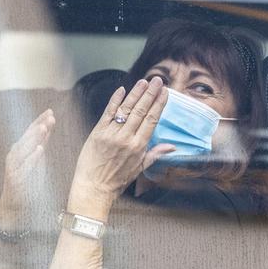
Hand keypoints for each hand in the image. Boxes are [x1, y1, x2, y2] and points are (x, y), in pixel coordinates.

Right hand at [0, 109, 55, 228]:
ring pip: (24, 149)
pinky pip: (25, 166)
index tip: (50, 111)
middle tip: (49, 116)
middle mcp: (15, 156)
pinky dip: (32, 157)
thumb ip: (40, 143)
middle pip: (27, 138)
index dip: (39, 121)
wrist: (15, 205)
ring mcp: (14, 167)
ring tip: (44, 127)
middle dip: (38, 125)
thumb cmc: (27, 181)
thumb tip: (47, 126)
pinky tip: (39, 149)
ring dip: (34, 137)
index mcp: (21, 150)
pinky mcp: (16, 179)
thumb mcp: (36, 158)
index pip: (30, 132)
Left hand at [68, 78, 173, 220]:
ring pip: (126, 109)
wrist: (94, 187)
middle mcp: (126, 138)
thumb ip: (156, 154)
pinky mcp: (98, 132)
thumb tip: (172, 147)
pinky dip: (115, 100)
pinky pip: (108, 113)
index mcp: (139, 146)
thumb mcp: (140, 168)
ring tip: (144, 82)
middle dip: (150, 94)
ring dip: (136, 94)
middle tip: (158, 81)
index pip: (152, 120)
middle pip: (141, 111)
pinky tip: (122, 90)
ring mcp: (111, 134)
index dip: (159, 105)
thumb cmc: (118, 180)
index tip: (165, 93)